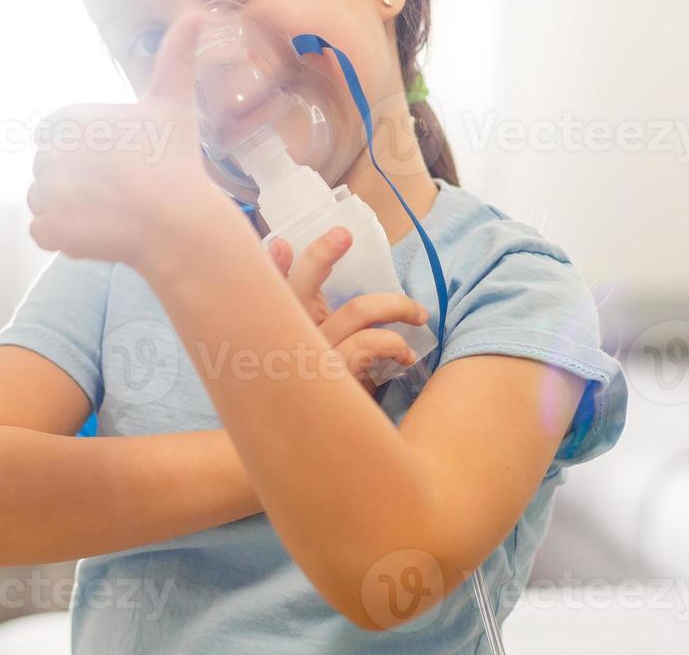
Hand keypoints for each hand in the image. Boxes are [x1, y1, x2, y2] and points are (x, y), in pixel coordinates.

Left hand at [26, 12, 228, 272]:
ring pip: (43, 200)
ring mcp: (47, 194)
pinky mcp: (49, 229)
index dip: (82, 149)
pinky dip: (64, 237)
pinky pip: (43, 232)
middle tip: (118, 188)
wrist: (180, 222)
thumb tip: (195, 13)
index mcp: (70, 118)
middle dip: (75, 180)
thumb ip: (176, 57)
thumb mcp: (174, 103)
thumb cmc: (176, 161)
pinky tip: (98, 231)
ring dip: (68, 209)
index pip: (53, 133)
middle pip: (48, 168)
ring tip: (109, 211)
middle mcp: (50, 152)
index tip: (114, 160)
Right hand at [267, 230, 426, 392]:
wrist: (318, 454)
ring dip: (397, 306)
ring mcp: (311, 359)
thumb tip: (369, 306)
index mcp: (285, 332)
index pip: (270, 288)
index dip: (273, 261)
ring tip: (418, 314)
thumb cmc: (325, 405)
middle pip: (300, 285)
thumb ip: (330, 333)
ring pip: (357, 310)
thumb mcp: (322, 366)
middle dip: (321, 253)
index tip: (281, 241)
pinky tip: (407, 356)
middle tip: (344, 235)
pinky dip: (395, 343)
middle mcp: (291, 340)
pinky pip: (370, 343)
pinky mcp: (334, 379)